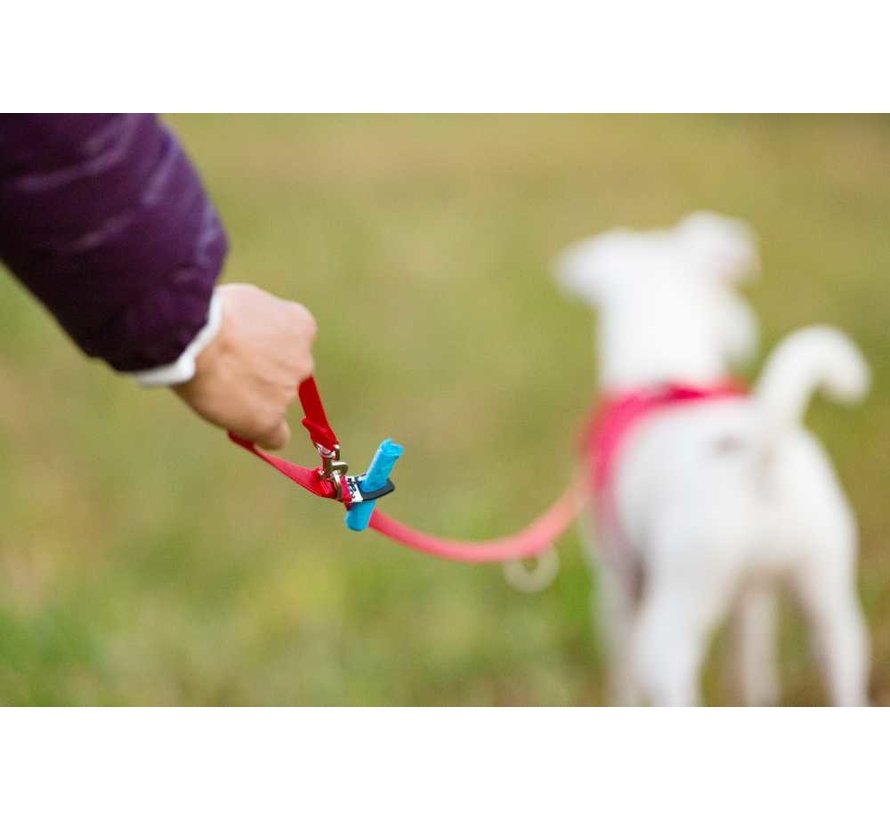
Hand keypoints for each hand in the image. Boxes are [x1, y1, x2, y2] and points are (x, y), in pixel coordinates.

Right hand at [174, 283, 316, 448]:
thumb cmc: (211, 312)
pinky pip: (275, 436)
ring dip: (256, 397)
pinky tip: (247, 429)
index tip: (249, 349)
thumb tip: (248, 332)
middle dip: (265, 372)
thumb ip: (258, 321)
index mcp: (301, 326)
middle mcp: (303, 361)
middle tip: (231, 368)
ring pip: (277, 401)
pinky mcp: (269, 418)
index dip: (270, 347)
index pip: (295, 343)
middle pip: (288, 373)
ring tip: (219, 385)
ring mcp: (287, 391)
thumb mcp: (246, 302)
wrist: (197, 338)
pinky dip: (263, 434)